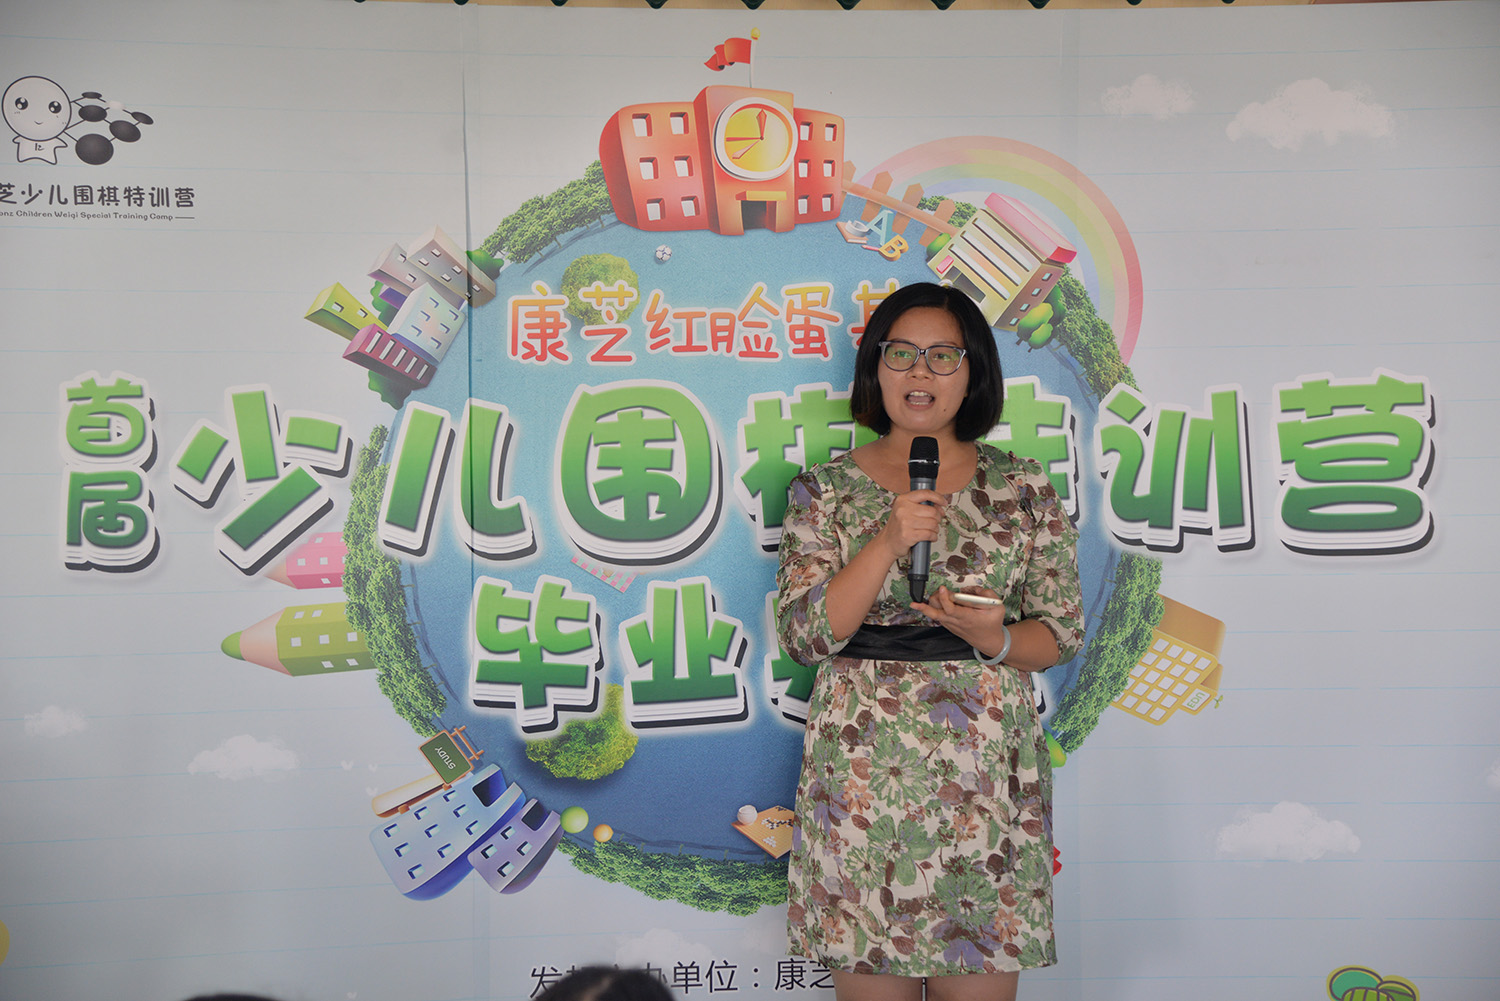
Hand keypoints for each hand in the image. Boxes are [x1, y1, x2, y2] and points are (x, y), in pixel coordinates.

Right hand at [877, 488, 946, 563]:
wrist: (887, 542)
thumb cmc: (899, 526)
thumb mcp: (905, 509)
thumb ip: (920, 505)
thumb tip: (940, 506)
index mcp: (903, 500)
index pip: (925, 493)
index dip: (938, 497)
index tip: (944, 502)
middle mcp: (903, 509)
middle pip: (932, 511)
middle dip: (938, 518)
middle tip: (935, 521)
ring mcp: (905, 522)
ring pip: (933, 523)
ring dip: (935, 528)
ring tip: (931, 530)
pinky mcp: (908, 535)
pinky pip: (929, 534)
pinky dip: (933, 536)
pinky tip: (930, 537)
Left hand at [912, 586, 1029, 669]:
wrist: (988, 640)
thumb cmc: (992, 624)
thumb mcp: (997, 608)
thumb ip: (987, 594)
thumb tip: (972, 588)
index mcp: (968, 618)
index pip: (951, 610)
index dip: (944, 598)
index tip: (943, 588)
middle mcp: (956, 622)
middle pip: (935, 613)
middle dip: (933, 599)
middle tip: (940, 590)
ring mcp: (950, 624)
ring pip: (933, 613)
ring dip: (933, 602)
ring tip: (941, 593)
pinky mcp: (948, 625)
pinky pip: (936, 615)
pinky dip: (935, 607)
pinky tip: (941, 600)